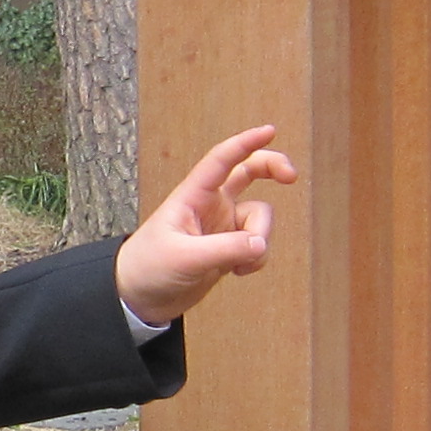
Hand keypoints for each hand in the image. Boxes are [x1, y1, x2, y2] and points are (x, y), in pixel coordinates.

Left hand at [115, 125, 297, 326]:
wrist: (139, 299)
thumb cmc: (148, 268)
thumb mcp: (185, 257)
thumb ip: (225, 250)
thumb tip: (262, 245)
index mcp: (192, 195)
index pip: (222, 160)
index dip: (245, 143)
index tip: (270, 131)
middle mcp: (210, 205)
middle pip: (249, 171)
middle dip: (272, 168)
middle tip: (291, 177)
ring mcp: (222, 226)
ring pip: (259, 218)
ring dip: (260, 238)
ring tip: (240, 264)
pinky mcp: (228, 248)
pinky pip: (257, 244)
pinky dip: (256, 257)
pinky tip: (238, 271)